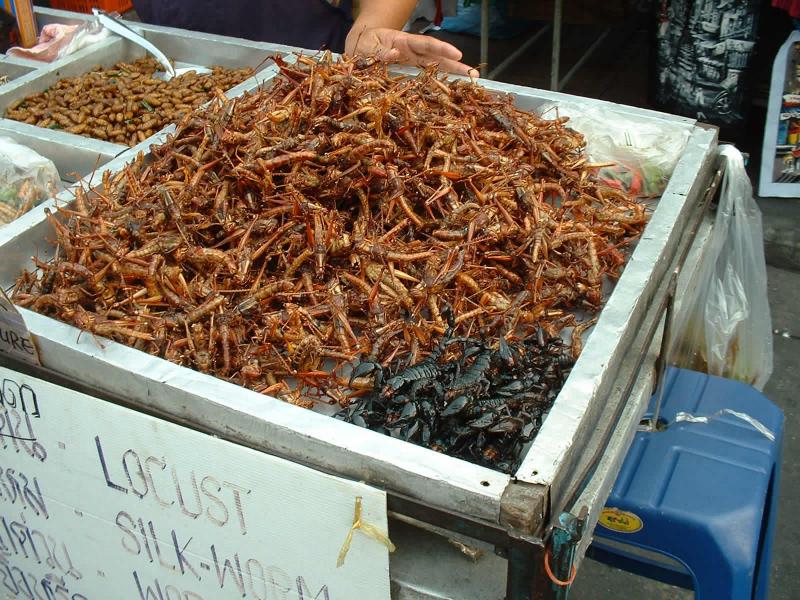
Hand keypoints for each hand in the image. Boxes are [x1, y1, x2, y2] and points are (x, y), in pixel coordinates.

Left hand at [345, 26, 477, 76]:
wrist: (357, 49)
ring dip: (452, 76)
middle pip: (437, 58)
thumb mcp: (366, 47)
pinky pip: (424, 81)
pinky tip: (450, 94)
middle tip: (474, 75)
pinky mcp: (409, 75)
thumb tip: (395, 53)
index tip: (457, 54)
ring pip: (435, 69)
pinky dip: (437, 86)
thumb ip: (379, 51)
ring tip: (470, 83)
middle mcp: (412, 54)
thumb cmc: (363, 45)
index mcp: (403, 42)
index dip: (442, 49)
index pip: (426, 44)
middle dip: (456, 66)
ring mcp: (412, 65)